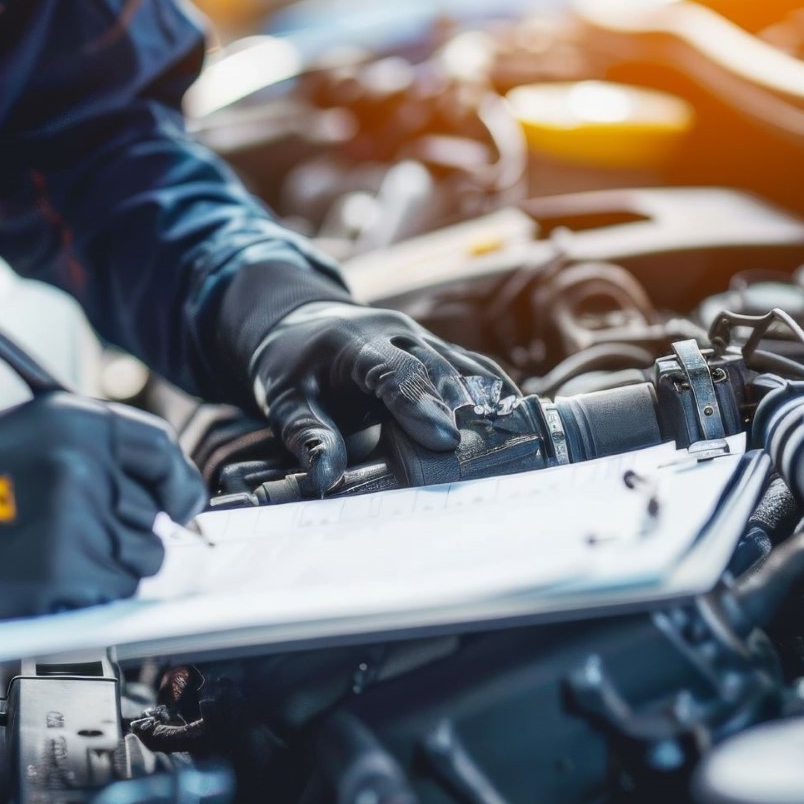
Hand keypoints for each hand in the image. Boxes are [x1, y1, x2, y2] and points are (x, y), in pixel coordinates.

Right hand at [0, 394, 205, 631]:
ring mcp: (75, 519)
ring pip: (140, 559)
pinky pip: (112, 592)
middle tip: (71, 535)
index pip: (161, 450)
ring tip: (47, 554)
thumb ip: (91, 455)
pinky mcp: (62, 572)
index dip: (177, 482)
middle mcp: (82, 464)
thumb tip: (161, 491)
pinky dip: (87, 595)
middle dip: (125, 530)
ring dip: (108, 567)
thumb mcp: (25, 436)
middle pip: (152, 513)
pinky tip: (40, 577)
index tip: (180, 502)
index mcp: (74, 420)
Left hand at [249, 301, 517, 495]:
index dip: (419, 403)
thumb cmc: (294, 369)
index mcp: (353, 343)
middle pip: (435, 364)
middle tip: (481, 447)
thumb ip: (308, 436)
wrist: (304, 326)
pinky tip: (519, 421)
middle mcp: (393, 332)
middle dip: (460, 405)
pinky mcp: (437, 349)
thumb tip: (326, 478)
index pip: (391, 370)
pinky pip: (473, 366)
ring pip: (462, 362)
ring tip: (514, 438)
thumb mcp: (285, 402)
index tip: (445, 438)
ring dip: (487, 399)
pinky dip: (495, 391)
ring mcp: (420, 337)